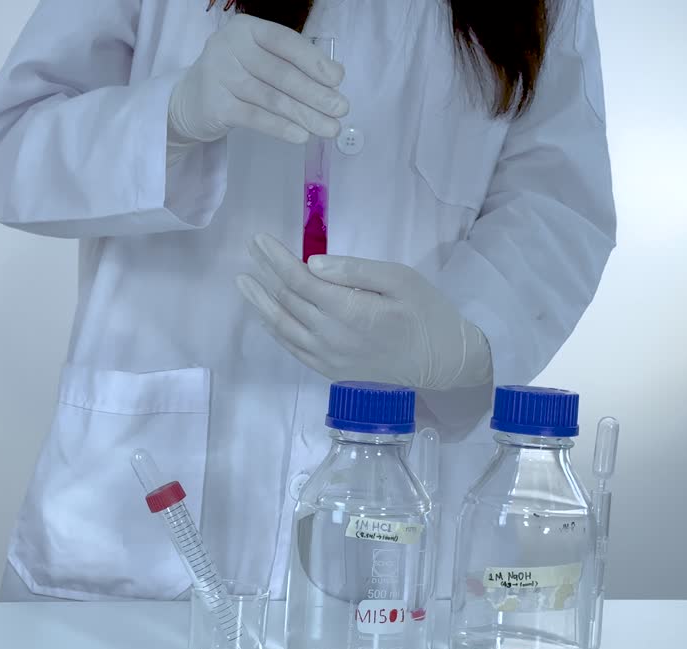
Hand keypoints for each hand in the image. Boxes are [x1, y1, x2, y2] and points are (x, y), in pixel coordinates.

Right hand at [168, 14, 348, 145]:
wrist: (190, 102)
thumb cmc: (235, 77)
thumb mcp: (258, 60)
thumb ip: (289, 64)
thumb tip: (332, 82)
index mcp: (247, 29)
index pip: (285, 42)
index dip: (314, 61)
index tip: (338, 79)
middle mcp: (230, 47)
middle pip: (282, 73)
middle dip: (316, 94)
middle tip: (341, 109)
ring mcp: (219, 75)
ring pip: (272, 98)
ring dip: (306, 115)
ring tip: (329, 128)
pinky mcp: (215, 105)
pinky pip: (256, 118)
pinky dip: (282, 128)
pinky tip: (301, 135)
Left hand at [236, 234, 492, 390]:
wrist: (443, 365)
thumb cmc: (428, 315)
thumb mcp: (400, 279)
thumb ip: (355, 271)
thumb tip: (312, 264)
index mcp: (348, 311)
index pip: (299, 280)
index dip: (276, 258)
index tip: (259, 239)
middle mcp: (331, 337)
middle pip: (286, 301)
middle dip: (265, 273)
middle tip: (250, 251)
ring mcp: (328, 358)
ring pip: (282, 327)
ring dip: (260, 303)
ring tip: (244, 282)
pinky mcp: (331, 372)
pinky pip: (293, 349)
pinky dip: (275, 330)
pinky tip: (266, 316)